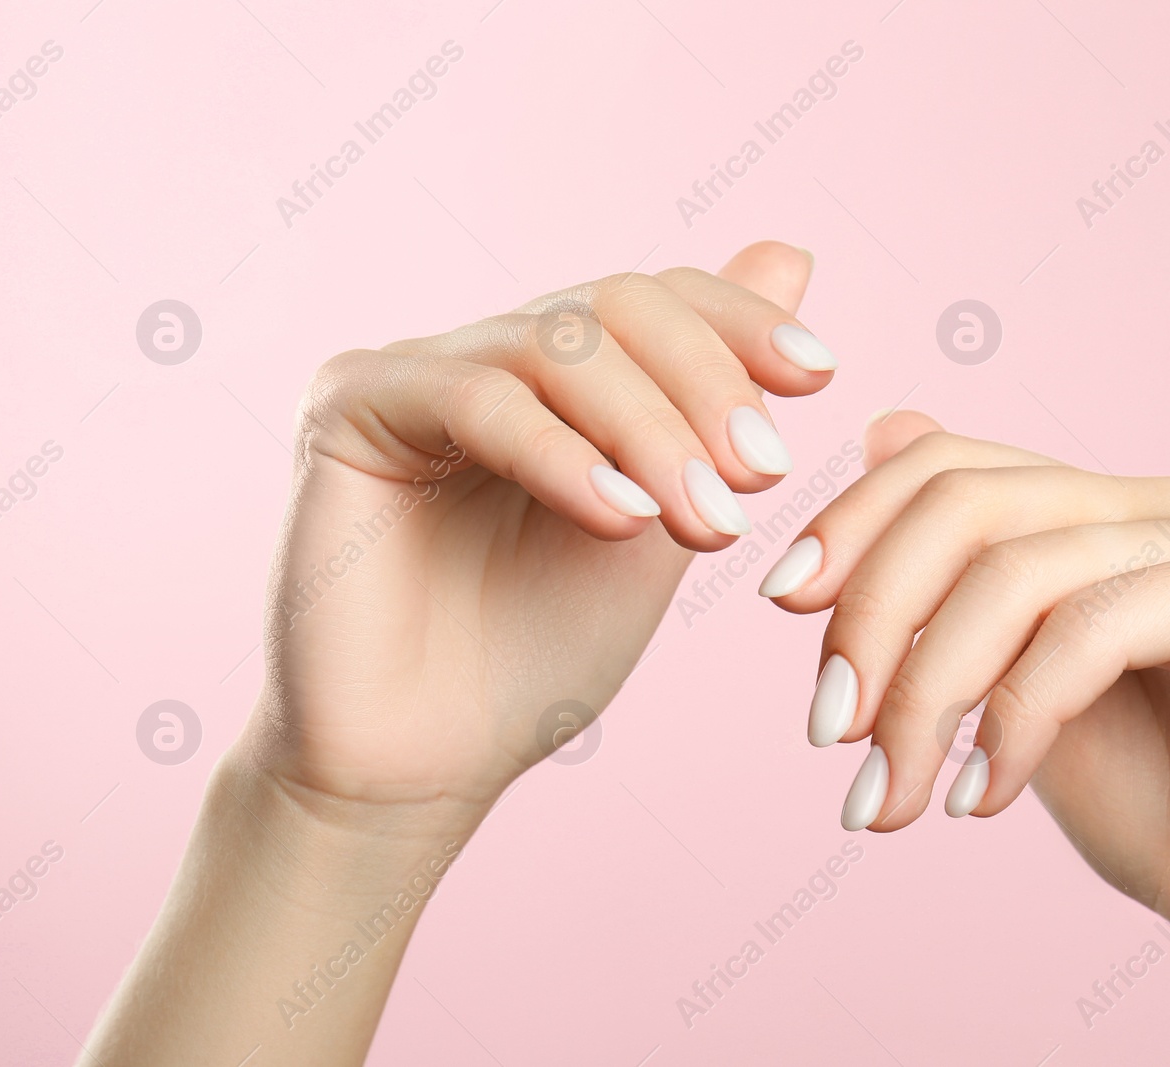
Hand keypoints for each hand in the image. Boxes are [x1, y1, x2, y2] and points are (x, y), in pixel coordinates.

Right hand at [247, 241, 830, 832]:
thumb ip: (710, 403)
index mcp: (554, 376)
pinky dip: (563, 454)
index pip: (657, 300)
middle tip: (760, 475)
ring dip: (651, 430)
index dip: (739, 324)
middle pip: (615, 305)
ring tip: (704, 519)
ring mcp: (413, 373)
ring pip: (557, 346)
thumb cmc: (541, 651)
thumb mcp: (664, 518)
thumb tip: (794, 252)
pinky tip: (620, 519)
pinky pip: (476, 398)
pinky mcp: (350, 406)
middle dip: (705, 385)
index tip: (819, 377)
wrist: (429, 760)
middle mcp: (483, 355)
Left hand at [761, 412, 1169, 1063]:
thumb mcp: (1010, 682)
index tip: (781, 602)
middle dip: (872, 616)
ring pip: (1016, 573)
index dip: (850, 521)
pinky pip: (1092, 630)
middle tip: (827, 730)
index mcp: (1093, 508)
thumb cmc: (1143, 798)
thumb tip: (875, 431)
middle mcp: (1154, 501)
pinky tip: (982, 799)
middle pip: (966, 502)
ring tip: (889, 797)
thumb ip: (953, 577)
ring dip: (927, 696)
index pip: (945, 464)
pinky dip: (1013, 722)